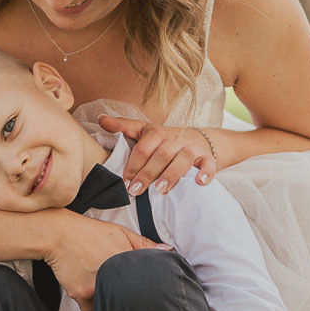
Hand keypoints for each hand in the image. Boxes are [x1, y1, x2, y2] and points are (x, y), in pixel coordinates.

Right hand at [43, 211, 160, 310]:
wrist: (60, 235)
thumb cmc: (89, 233)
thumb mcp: (121, 232)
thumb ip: (145, 244)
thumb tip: (167, 251)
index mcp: (126, 259)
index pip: (147, 278)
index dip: (153, 290)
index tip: (159, 301)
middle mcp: (113, 274)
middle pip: (131, 298)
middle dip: (138, 308)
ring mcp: (97, 286)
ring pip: (111, 308)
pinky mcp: (82, 294)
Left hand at [96, 116, 218, 194]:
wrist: (199, 140)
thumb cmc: (166, 140)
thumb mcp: (144, 130)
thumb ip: (123, 126)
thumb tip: (101, 119)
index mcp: (157, 133)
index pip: (144, 148)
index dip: (134, 164)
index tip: (125, 181)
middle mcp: (175, 139)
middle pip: (161, 155)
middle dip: (148, 173)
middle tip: (136, 191)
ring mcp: (192, 148)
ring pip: (184, 159)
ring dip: (172, 174)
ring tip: (161, 190)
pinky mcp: (207, 158)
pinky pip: (208, 164)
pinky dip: (206, 173)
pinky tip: (200, 182)